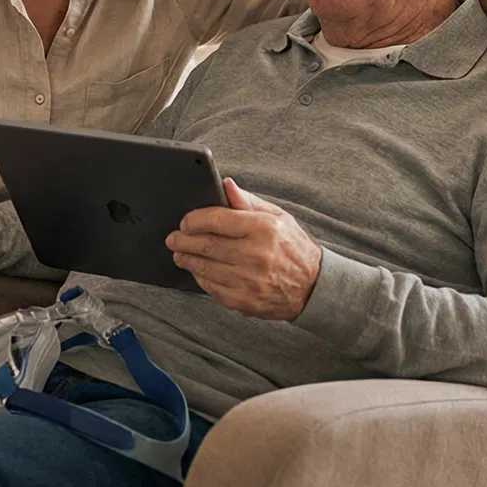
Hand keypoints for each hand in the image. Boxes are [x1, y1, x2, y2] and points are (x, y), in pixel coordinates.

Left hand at [165, 178, 320, 320]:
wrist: (313, 287)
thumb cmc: (294, 248)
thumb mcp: (278, 216)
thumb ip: (247, 202)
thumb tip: (226, 185)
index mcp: (263, 229)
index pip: (217, 220)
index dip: (194, 220)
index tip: (185, 221)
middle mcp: (255, 255)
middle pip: (206, 245)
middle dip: (183, 240)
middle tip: (173, 238)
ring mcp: (249, 280)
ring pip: (205, 268)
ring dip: (187, 259)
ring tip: (180, 253)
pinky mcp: (245, 301)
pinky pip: (212, 288)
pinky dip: (200, 278)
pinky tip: (197, 270)